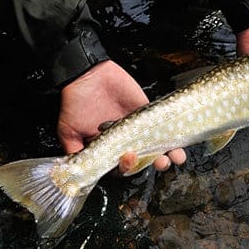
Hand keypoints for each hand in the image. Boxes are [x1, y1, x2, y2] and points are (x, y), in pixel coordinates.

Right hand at [58, 60, 185, 173]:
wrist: (87, 74)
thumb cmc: (75, 102)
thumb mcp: (68, 131)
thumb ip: (75, 152)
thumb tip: (77, 174)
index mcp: (109, 149)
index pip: (123, 166)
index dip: (128, 168)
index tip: (129, 159)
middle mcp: (126, 141)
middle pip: (145, 159)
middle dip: (155, 163)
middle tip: (160, 162)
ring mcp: (138, 127)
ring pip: (158, 145)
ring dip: (169, 153)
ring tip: (176, 157)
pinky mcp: (147, 111)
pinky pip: (163, 124)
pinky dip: (172, 132)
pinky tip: (179, 138)